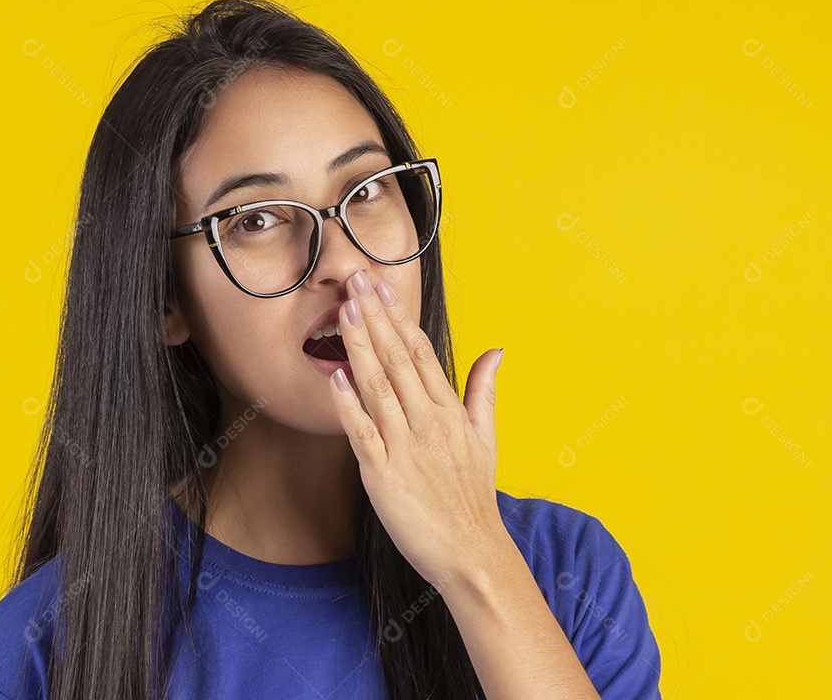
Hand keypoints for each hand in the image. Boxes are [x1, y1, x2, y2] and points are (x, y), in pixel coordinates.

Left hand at [329, 270, 505, 587]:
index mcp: (449, 410)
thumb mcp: (487, 437)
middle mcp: (428, 422)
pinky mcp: (383, 474)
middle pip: (397, 359)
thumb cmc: (473, 495)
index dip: (397, 316)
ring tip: (344, 311)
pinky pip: (362, 432)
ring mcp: (405, 446)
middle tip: (355, 280)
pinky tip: (335, 376)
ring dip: (360, 347)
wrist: (472, 552)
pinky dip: (348, 404)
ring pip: (378, 387)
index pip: (420, 351)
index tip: (380, 286)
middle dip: (375, 317)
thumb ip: (483, 390)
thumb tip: (496, 350)